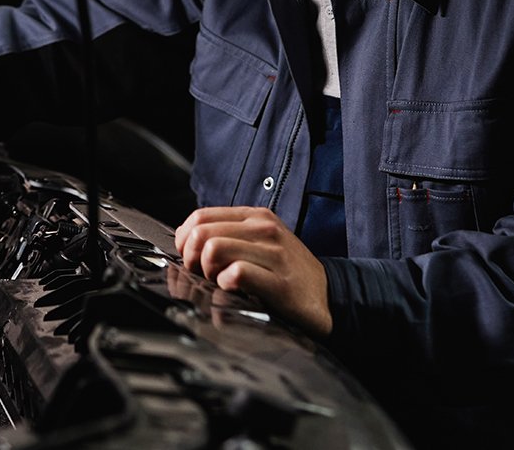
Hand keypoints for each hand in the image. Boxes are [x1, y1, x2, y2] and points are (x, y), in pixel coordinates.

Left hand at [174, 206, 332, 336]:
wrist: (328, 297)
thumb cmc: (286, 272)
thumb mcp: (259, 243)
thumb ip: (227, 236)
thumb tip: (188, 240)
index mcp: (255, 216)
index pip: (201, 216)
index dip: (185, 239)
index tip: (190, 257)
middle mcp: (264, 228)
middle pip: (202, 232)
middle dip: (193, 257)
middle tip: (204, 274)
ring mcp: (273, 253)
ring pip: (215, 249)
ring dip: (207, 271)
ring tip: (219, 281)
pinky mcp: (279, 281)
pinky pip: (236, 273)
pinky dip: (225, 284)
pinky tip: (234, 290)